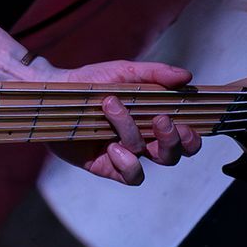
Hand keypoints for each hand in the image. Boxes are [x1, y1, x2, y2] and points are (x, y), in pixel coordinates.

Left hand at [22, 55, 201, 185]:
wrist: (54, 91)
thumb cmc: (91, 81)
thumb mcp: (123, 72)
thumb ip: (154, 74)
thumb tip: (186, 76)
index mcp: (151, 119)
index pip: (184, 136)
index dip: (192, 136)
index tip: (184, 121)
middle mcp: (142, 140)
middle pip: (173, 154)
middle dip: (172, 140)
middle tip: (161, 120)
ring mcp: (124, 154)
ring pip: (150, 160)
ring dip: (135, 134)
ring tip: (111, 110)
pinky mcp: (106, 166)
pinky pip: (130, 175)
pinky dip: (127, 162)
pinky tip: (112, 146)